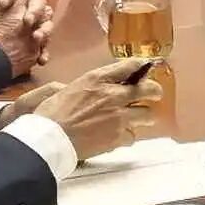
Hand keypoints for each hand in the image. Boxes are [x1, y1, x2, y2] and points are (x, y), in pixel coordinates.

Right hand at [18, 64, 150, 159]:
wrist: (49, 138)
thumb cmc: (52, 113)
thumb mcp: (68, 88)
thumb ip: (90, 87)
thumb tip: (98, 89)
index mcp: (98, 79)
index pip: (130, 66)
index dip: (141, 66)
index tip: (145, 68)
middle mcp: (113, 95)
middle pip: (149, 89)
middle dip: (154, 92)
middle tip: (153, 95)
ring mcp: (119, 117)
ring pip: (148, 114)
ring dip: (144, 117)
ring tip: (138, 119)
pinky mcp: (119, 137)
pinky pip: (133, 136)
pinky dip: (127, 136)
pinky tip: (118, 136)